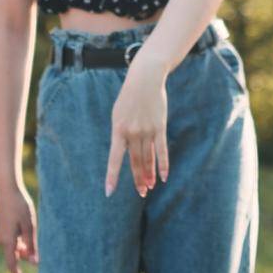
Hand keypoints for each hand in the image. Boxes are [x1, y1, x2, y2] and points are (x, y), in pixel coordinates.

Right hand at [0, 182, 38, 272]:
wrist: (6, 189)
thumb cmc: (20, 206)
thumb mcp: (29, 226)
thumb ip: (31, 245)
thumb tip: (34, 263)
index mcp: (8, 241)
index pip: (12, 265)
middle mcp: (2, 240)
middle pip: (17, 255)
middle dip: (27, 253)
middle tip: (33, 232)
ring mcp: (1, 234)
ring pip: (16, 247)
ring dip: (25, 243)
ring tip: (29, 223)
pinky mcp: (3, 229)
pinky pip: (14, 240)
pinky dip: (22, 238)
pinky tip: (25, 222)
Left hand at [105, 64, 169, 197]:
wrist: (145, 79)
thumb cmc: (128, 98)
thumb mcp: (118, 115)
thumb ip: (121, 135)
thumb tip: (126, 154)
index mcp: (118, 130)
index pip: (114, 159)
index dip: (112, 176)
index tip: (110, 192)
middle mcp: (133, 132)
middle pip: (135, 162)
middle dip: (138, 179)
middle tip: (141, 193)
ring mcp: (147, 130)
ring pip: (148, 158)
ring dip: (149, 174)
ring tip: (149, 187)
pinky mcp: (160, 127)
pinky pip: (161, 150)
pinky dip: (163, 165)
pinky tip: (163, 177)